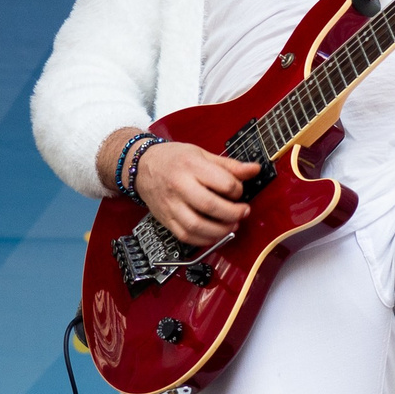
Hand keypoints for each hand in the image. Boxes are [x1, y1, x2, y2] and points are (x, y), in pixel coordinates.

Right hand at [96, 129, 255, 244]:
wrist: (140, 166)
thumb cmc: (172, 159)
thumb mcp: (201, 154)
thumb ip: (229, 165)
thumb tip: (254, 170)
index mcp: (191, 165)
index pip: (223, 182)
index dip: (237, 190)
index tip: (239, 192)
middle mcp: (179, 186)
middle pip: (210, 206)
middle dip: (233, 213)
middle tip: (242, 212)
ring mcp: (171, 205)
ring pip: (197, 225)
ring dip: (220, 231)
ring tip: (232, 226)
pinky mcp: (166, 219)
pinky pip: (186, 236)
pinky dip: (204, 239)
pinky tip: (215, 234)